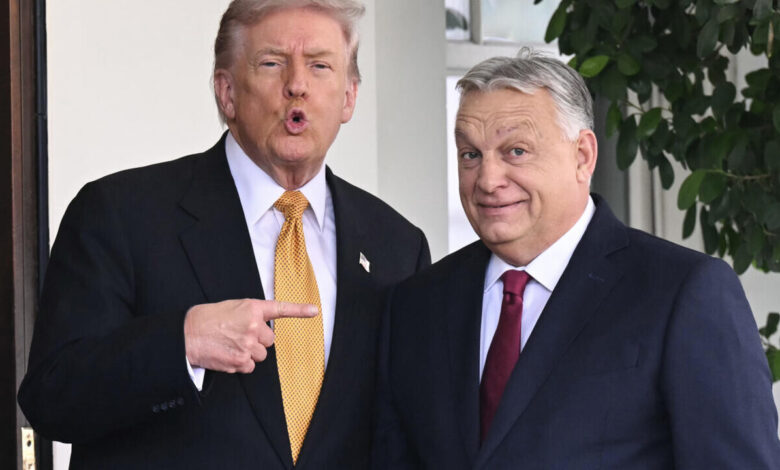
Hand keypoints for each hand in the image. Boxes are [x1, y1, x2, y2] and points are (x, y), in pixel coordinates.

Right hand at [183, 299, 317, 373]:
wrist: (186, 334)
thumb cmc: (207, 319)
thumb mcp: (233, 308)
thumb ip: (251, 316)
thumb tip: (262, 329)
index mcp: (252, 308)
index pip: (280, 309)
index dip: (300, 310)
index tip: (314, 311)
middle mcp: (253, 326)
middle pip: (269, 340)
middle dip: (257, 341)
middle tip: (239, 336)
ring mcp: (248, 344)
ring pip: (261, 355)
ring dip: (249, 353)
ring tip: (231, 345)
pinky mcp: (240, 361)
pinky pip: (250, 367)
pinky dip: (241, 364)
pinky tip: (227, 355)